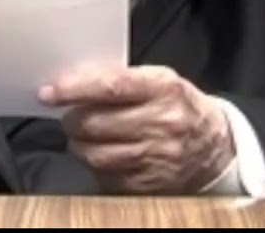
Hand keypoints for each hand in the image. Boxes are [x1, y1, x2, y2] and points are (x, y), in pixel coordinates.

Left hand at [39, 65, 234, 193]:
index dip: (75, 89)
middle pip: (97, 124)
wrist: (214, 147)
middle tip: (68, 115)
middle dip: (72, 120)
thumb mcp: (161, 81)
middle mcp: (163, 123)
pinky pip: (108, 176)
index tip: (50, 92)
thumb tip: (74, 82)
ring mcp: (158, 157)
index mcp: (164, 88)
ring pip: (97, 154)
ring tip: (82, 136)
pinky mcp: (151, 184)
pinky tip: (102, 153)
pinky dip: (96, 165)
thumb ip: (123, 80)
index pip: (111, 86)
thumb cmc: (179, 107)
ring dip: (79, 145)